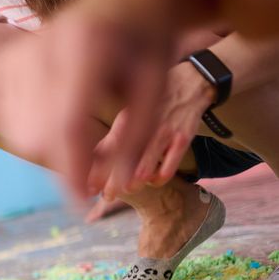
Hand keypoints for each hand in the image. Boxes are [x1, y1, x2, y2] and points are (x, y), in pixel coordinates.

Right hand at [0, 14, 172, 197]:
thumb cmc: (143, 42)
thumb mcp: (154, 84)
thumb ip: (138, 135)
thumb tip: (120, 185)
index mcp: (85, 51)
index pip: (67, 125)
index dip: (72, 170)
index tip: (83, 202)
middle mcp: (44, 53)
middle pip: (39, 135)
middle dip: (64, 165)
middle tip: (93, 177)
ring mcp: (21, 59)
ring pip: (24, 134)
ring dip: (52, 153)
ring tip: (83, 146)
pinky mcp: (9, 67)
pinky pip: (16, 121)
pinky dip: (38, 137)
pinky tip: (62, 124)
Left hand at [97, 62, 214, 193]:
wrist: (190, 83)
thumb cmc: (153, 104)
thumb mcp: (130, 113)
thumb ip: (114, 137)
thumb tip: (93, 161)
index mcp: (126, 119)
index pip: (107, 148)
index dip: (97, 170)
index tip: (90, 187)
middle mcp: (143, 125)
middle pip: (124, 160)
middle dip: (113, 181)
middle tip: (108, 195)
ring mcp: (164, 133)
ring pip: (146, 164)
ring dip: (135, 180)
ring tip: (128, 189)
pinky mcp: (183, 138)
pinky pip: (170, 164)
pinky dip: (161, 176)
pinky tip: (154, 181)